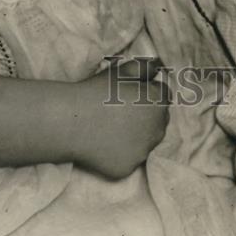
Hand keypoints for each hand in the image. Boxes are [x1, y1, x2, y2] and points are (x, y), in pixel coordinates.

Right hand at [71, 57, 169, 178]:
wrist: (72, 120)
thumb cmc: (98, 91)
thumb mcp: (124, 71)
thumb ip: (146, 67)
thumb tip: (158, 68)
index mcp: (159, 102)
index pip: (163, 95)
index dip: (148, 92)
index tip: (132, 94)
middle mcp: (157, 129)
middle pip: (159, 121)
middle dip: (148, 115)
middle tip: (123, 111)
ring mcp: (143, 151)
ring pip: (146, 142)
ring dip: (138, 135)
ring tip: (114, 128)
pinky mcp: (128, 168)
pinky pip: (130, 159)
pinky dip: (123, 153)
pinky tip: (107, 144)